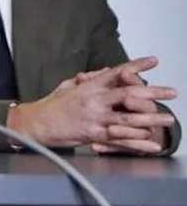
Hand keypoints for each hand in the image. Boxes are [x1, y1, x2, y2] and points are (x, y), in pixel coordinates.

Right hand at [8, 56, 175, 152]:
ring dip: (152, 118)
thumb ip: (89, 79)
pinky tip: (152, 144)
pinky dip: (138, 143)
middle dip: (153, 93)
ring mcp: (94, 118)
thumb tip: (106, 72)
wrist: (34, 123)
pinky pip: (120, 139)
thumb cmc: (49, 105)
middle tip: (171, 92)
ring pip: (129, 118)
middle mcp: (93, 100)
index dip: (136, 66)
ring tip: (168, 118)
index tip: (153, 61)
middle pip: (129, 95)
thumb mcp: (68, 86)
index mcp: (88, 86)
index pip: (116, 73)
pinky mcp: (92, 134)